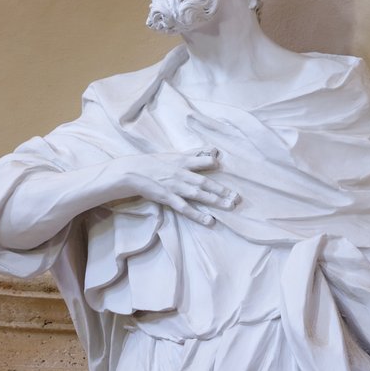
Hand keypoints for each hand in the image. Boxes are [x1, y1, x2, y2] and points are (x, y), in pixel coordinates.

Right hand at [108, 148, 238, 224]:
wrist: (131, 172)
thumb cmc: (153, 163)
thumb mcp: (174, 155)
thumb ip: (194, 154)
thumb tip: (213, 149)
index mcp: (182, 161)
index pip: (203, 161)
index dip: (213, 163)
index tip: (224, 167)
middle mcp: (181, 173)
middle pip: (205, 181)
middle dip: (222, 189)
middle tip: (237, 196)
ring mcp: (175, 187)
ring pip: (198, 194)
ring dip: (215, 201)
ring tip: (230, 206)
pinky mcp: (168, 198)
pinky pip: (185, 208)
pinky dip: (197, 215)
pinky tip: (209, 221)